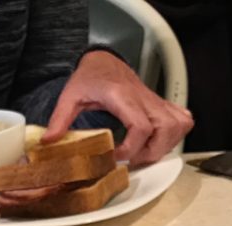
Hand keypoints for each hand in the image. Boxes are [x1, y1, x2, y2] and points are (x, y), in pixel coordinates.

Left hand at [45, 50, 192, 166]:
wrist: (104, 61)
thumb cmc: (90, 77)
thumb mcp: (70, 96)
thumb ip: (60, 119)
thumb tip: (49, 141)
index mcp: (122, 96)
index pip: (141, 126)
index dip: (132, 148)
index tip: (116, 156)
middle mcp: (143, 98)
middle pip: (166, 129)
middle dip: (151, 152)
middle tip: (131, 159)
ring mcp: (155, 101)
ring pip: (178, 125)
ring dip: (165, 145)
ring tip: (144, 153)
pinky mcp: (161, 104)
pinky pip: (182, 118)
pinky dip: (175, 134)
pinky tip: (158, 141)